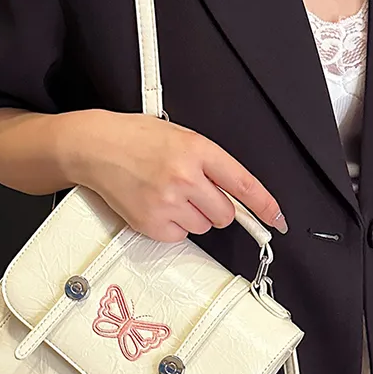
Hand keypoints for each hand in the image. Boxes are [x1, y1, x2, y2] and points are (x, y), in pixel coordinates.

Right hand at [62, 110, 286, 242]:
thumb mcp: (181, 137)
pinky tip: (156, 205)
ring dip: (192, 216)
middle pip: (224, 215)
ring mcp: (167, 203)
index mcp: (197, 150)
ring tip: (167, 195)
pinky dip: (172, 226)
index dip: (265, 206)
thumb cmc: (135, 139)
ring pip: (202, 227)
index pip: (243, 184)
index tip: (277, 219)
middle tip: (194, 193)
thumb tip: (237, 195)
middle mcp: (185, 178)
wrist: (95, 147)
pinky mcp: (151, 224)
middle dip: (215, 208)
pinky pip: (179, 236)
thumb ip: (211, 163)